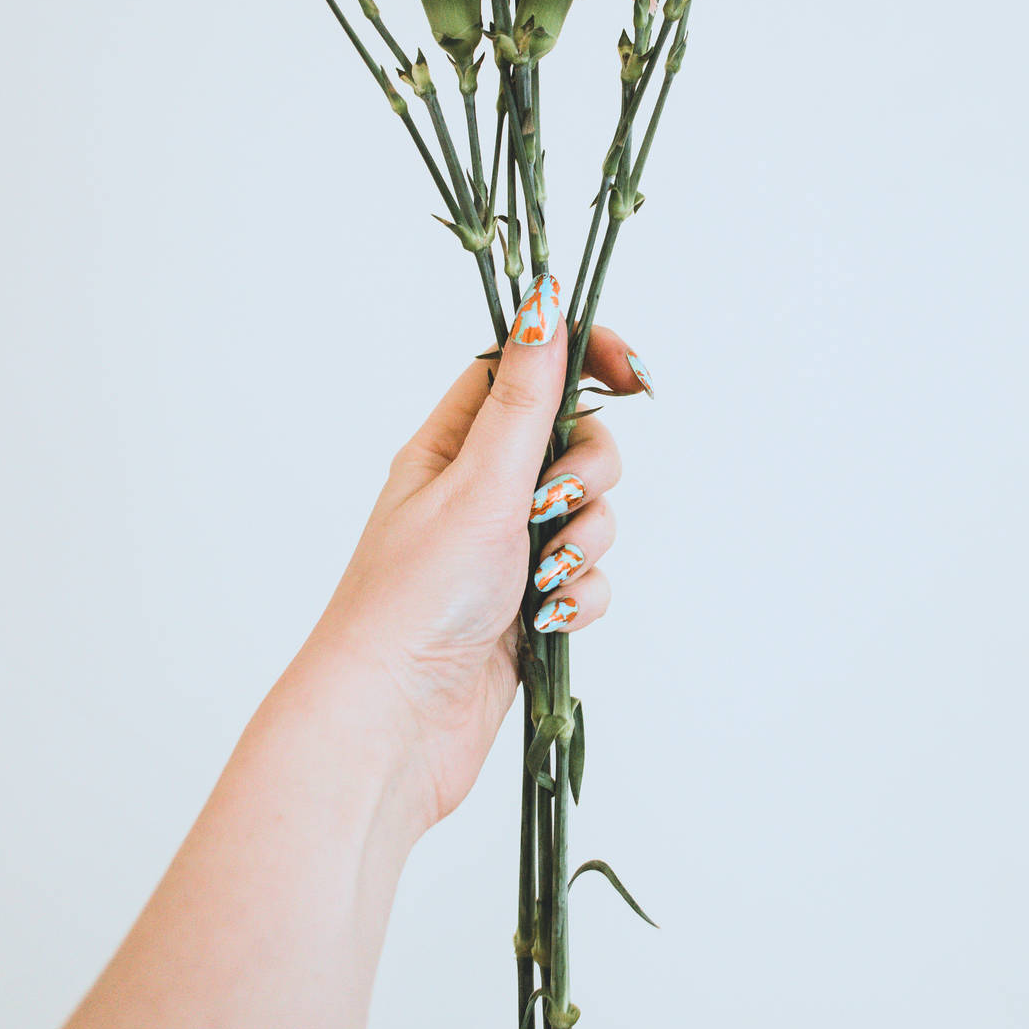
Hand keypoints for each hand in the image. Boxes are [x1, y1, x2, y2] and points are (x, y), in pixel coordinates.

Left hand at [296, 275, 649, 830]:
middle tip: (552, 506)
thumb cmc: (412, 600)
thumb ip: (526, 399)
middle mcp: (478, 491)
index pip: (527, 369)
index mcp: (451, 446)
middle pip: (575, 442)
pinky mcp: (528, 608)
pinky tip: (546, 621)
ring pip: (590, 514)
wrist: (395, 724)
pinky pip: (588, 580)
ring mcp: (505, 551)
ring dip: (583, 543)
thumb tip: (545, 304)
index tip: (633, 373)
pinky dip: (580, 598)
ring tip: (541, 579)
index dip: (583, 359)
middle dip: (588, 474)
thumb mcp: (479, 483)